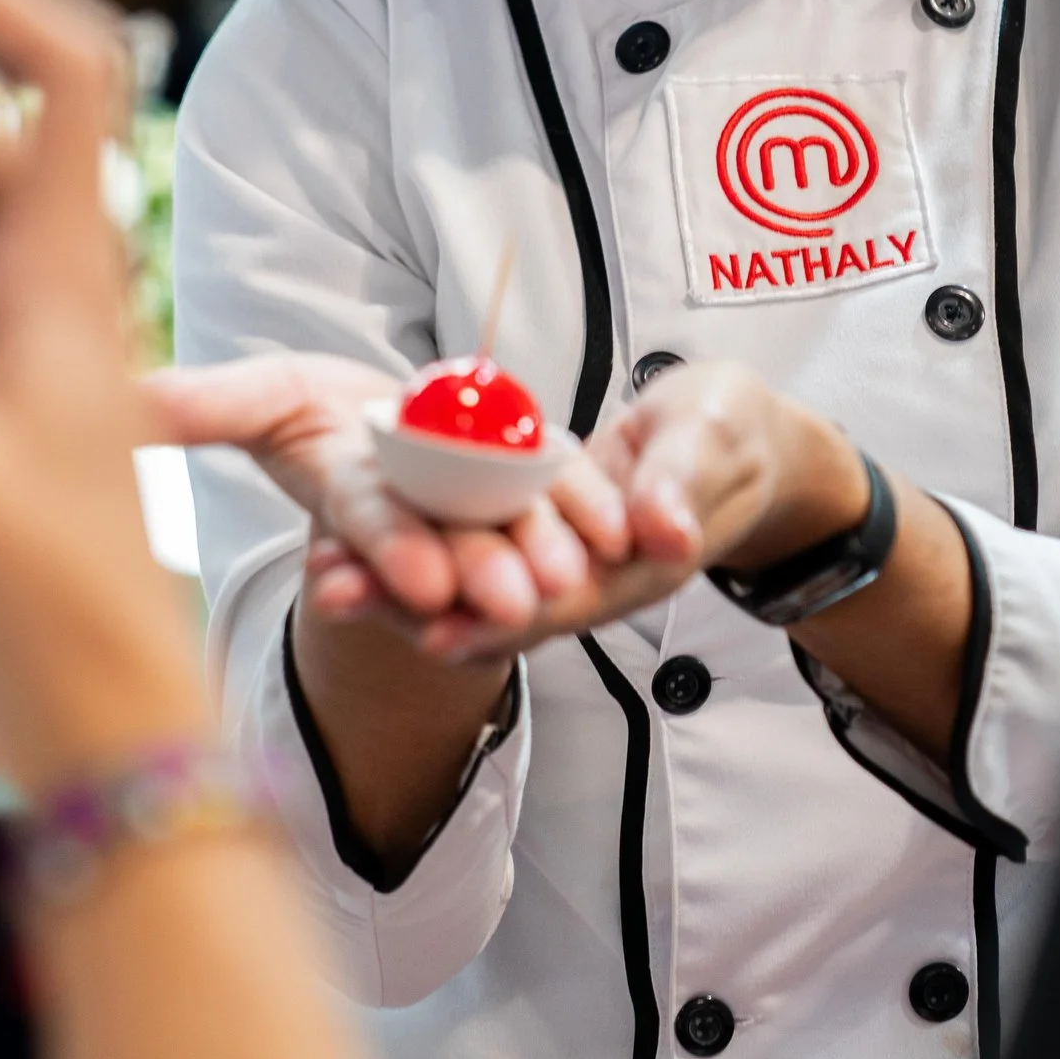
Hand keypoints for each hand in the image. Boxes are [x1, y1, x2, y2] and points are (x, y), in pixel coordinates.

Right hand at [146, 350, 635, 650]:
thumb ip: (207, 407)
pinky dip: (597, 511)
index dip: (388, 553)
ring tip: (564, 573)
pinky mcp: (544, 485)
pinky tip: (627, 528)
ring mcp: (485, 509)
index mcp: (356, 500)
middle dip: (476, 573)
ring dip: (539, 555)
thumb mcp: (267, 398)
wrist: (405, 421)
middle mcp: (423, 521)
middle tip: (509, 596)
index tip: (418, 579)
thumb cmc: (324, 415)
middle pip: (451, 548)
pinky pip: (574, 499)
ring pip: (517, 534)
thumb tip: (124, 403)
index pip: (369, 527)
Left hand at [322, 360, 869, 665]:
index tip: (425, 623)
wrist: (737, 441)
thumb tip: (658, 534)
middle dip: (413, 604)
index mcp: (635, 569)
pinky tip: (351, 536)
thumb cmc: (732, 435)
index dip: (490, 615)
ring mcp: (557, 560)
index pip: (554, 605)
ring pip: (468, 584)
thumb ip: (683, 486)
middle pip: (491, 606)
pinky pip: (468, 546)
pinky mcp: (533, 531)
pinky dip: (415, 546)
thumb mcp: (715, 441)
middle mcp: (588, 579)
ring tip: (322, 572)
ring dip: (397, 582)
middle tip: (335, 590)